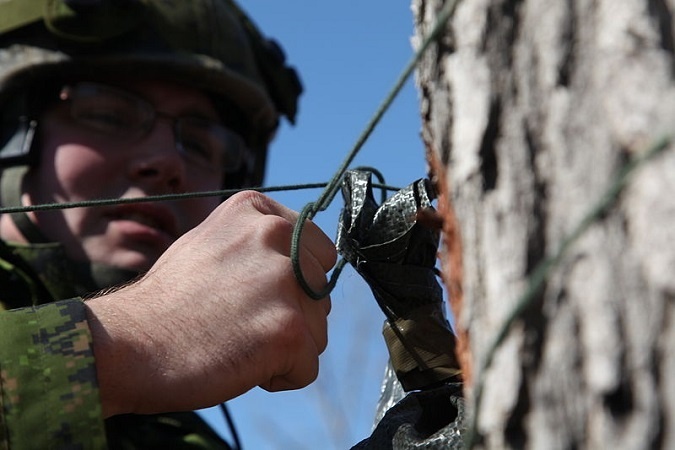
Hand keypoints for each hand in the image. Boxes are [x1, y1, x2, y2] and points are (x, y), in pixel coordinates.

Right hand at [85, 191, 336, 416]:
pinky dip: (279, 376)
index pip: (317, 250)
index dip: (292, 282)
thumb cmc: (166, 302)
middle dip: (289, 315)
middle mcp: (277, 236)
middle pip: (320, 291)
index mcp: (258, 212)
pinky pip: (307, 367)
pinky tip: (239, 362)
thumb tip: (300, 261)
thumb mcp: (211, 244)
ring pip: (317, 330)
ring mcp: (284, 281)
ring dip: (284, 346)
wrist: (125, 345)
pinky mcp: (288, 328)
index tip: (252, 294)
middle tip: (237, 322)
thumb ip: (259, 245)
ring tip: (233, 341)